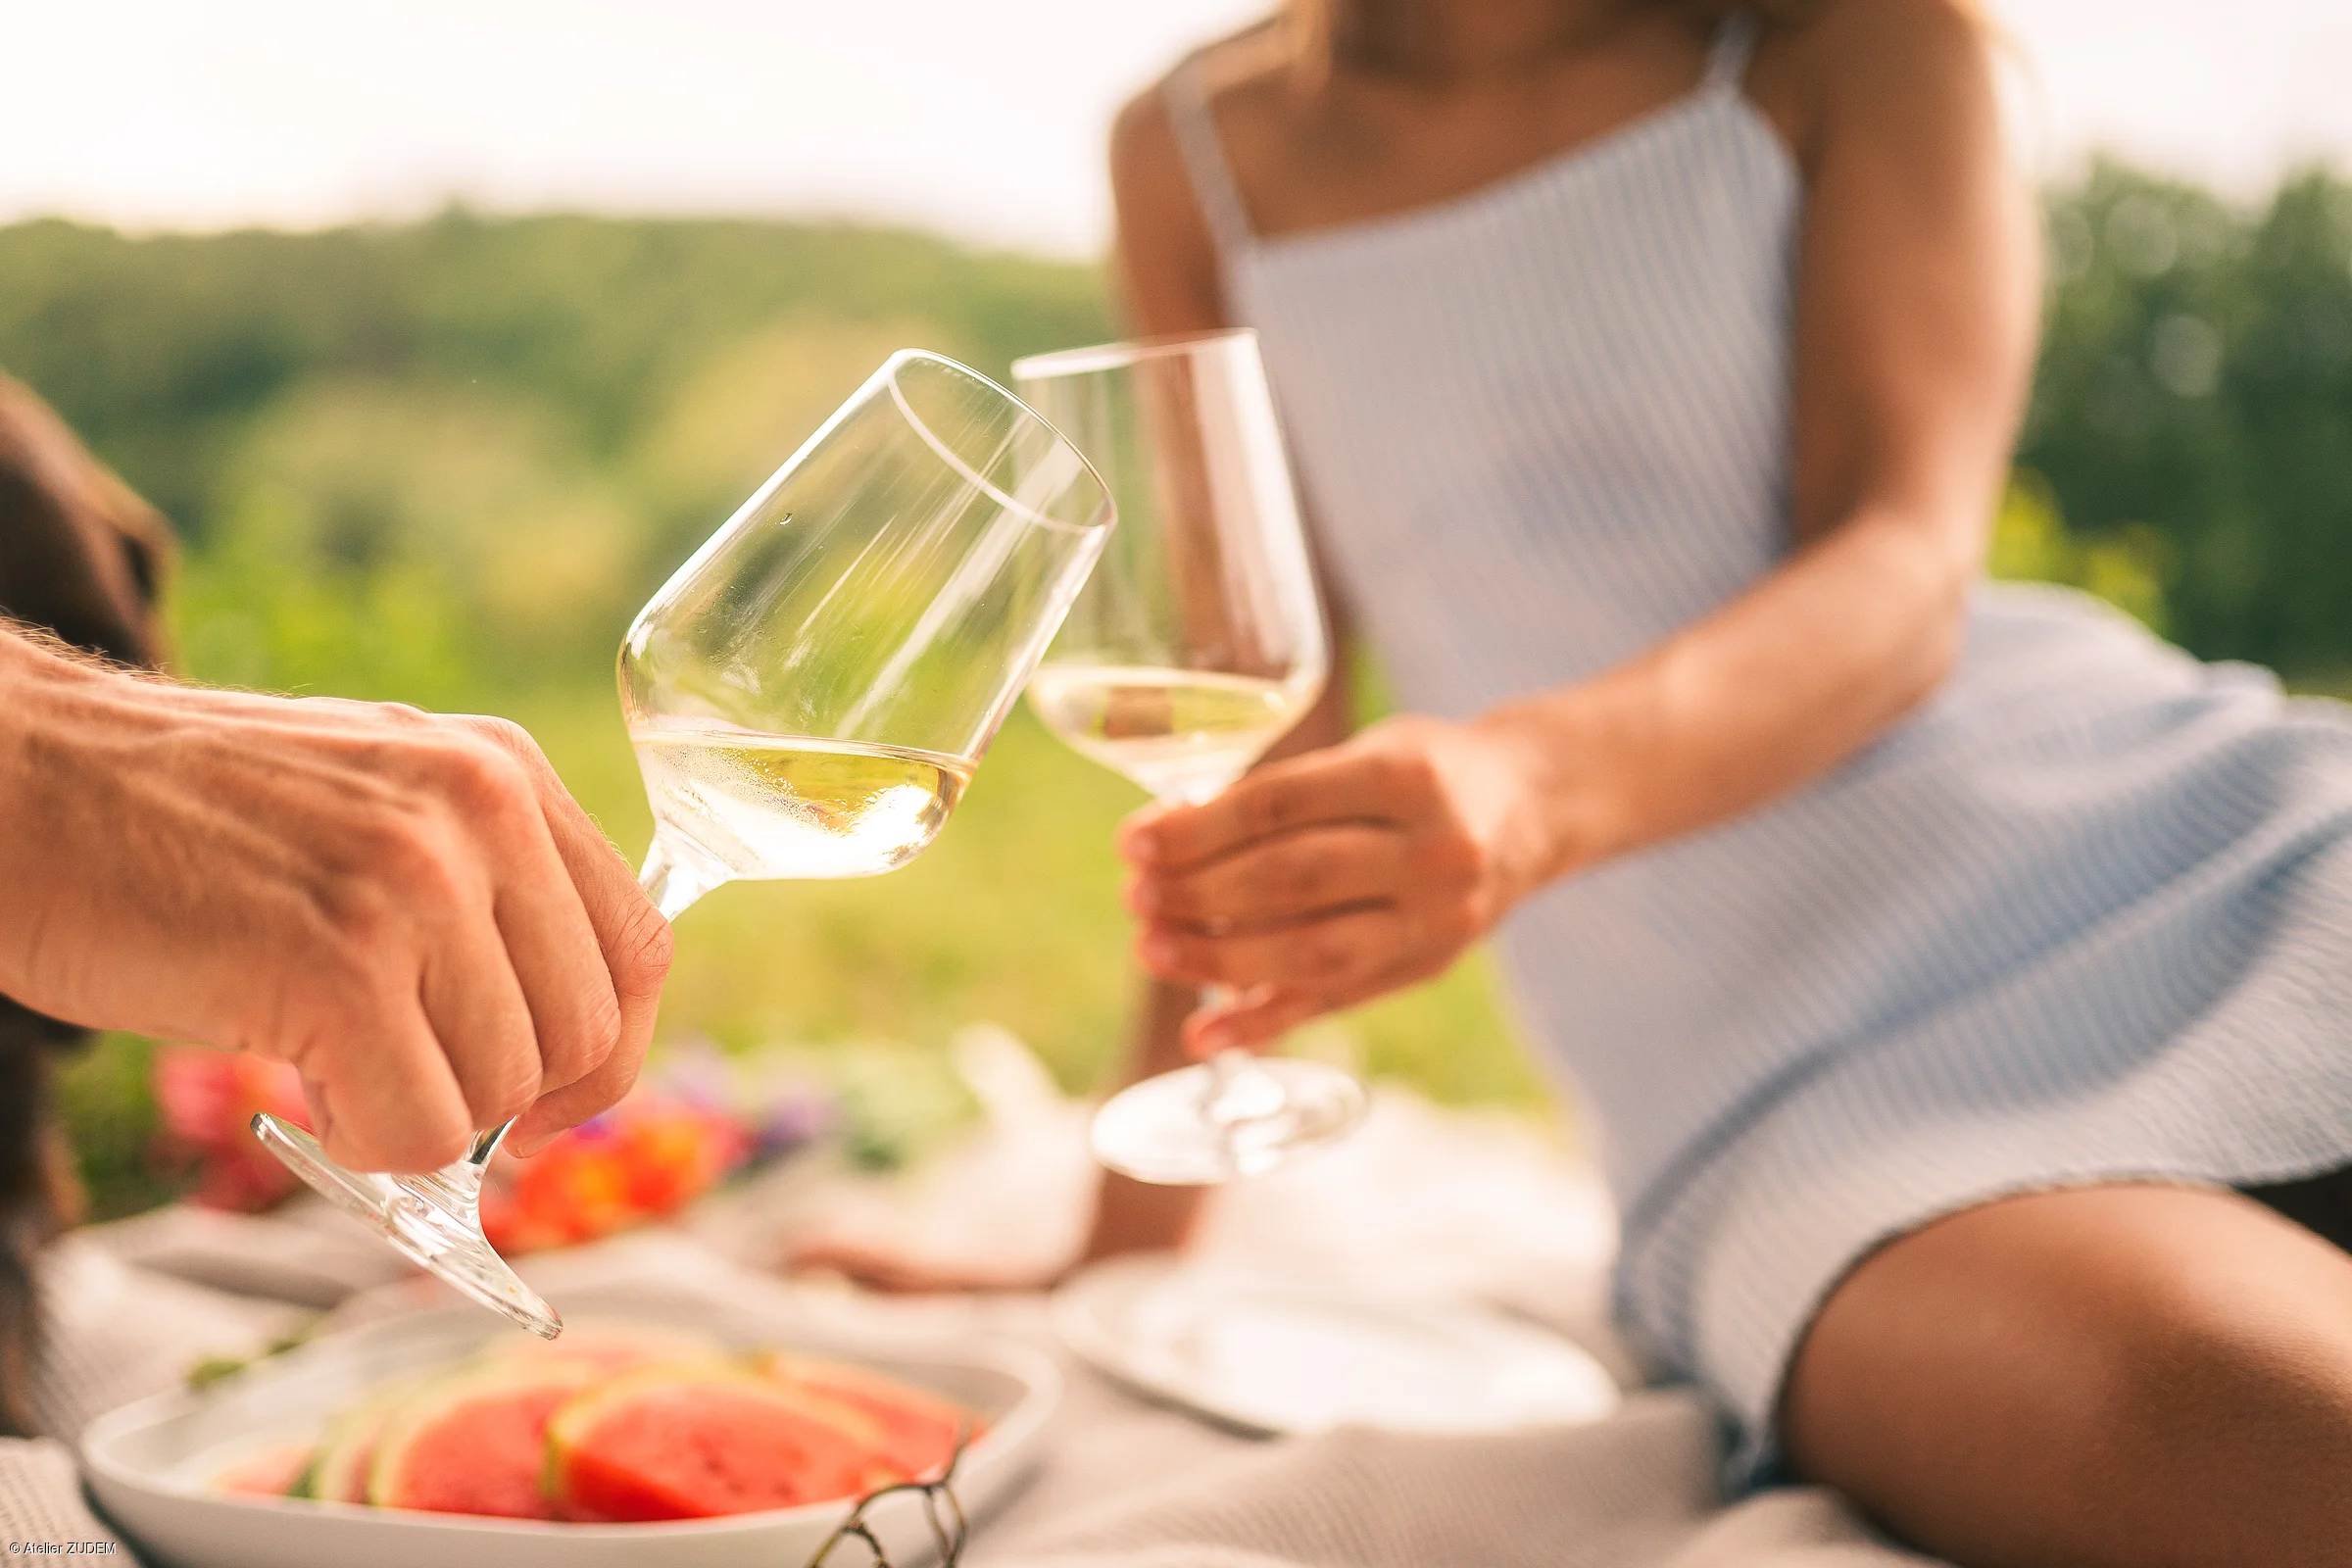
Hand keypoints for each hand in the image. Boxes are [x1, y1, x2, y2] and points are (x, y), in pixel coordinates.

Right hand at [0, 633, 671, 1172]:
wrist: (17, 782)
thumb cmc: (180, 821)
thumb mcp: (376, 804)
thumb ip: (480, 888)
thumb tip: (564, 1046)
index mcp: (505, 772)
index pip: (639, 947)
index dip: (608, 1052)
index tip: (546, 1103)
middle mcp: (483, 812)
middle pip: (585, 1033)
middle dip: (512, 1100)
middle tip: (415, 1094)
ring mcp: (415, 883)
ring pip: (505, 1090)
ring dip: (423, 1116)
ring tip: (330, 1063)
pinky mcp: (338, 963)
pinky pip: (424, 1128)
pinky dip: (373, 1145)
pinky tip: (309, 1093)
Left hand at [1117, 713, 1558, 1053]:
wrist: (1533, 811)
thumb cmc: (1422, 772)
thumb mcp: (1368, 750)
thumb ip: (1286, 794)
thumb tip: (1167, 840)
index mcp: (1405, 776)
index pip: (1280, 806)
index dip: (1197, 829)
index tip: (1134, 843)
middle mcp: (1430, 850)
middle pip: (1292, 880)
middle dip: (1199, 894)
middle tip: (1136, 898)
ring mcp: (1434, 918)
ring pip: (1312, 951)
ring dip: (1218, 960)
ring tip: (1153, 950)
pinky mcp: (1427, 966)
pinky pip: (1336, 1000)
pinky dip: (1264, 1022)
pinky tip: (1203, 1035)